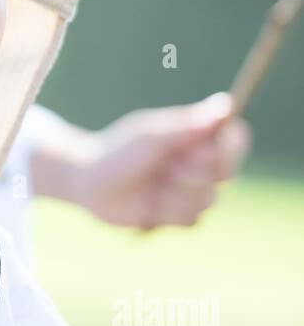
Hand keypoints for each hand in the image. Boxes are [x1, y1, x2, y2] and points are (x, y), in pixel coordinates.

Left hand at [76, 92, 251, 230]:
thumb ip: (189, 124)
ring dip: (176, 195)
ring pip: (208, 201)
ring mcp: (192, 192)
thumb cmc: (119, 152)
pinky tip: (150, 205)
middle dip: (192, 174)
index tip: (207, 151)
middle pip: (225, 174)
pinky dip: (168, 213)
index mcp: (197, 138)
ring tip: (151, 186)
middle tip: (166, 168)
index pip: (235, 140)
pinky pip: (192, 221)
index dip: (228, 149)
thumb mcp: (152, 135)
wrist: (91, 184)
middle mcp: (200, 164)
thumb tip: (226, 105)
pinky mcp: (181, 216)